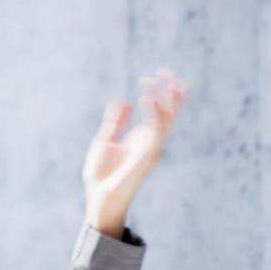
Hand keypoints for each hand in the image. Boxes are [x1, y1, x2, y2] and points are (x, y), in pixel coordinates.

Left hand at [82, 68, 189, 235]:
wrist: (99, 197)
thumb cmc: (101, 175)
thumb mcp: (105, 141)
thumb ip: (116, 122)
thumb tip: (124, 101)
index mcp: (141, 138)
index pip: (157, 112)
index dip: (158, 93)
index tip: (152, 76)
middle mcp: (150, 142)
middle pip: (168, 113)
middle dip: (172, 93)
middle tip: (170, 72)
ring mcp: (151, 149)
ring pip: (166, 120)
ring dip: (166, 99)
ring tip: (165, 79)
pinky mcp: (146, 156)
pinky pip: (154, 132)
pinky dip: (153, 115)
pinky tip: (146, 99)